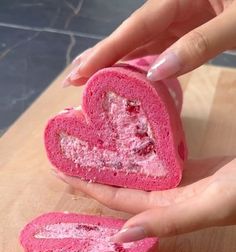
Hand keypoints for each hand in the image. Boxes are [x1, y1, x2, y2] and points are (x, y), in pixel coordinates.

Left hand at [54, 157, 235, 240]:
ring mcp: (180, 184)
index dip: (88, 187)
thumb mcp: (211, 205)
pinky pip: (159, 160)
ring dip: (113, 160)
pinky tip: (128, 141)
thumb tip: (120, 236)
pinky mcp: (193, 169)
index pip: (117, 199)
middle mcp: (168, 200)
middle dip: (92, 172)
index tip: (59, 171)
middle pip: (121, 187)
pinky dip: (141, 151)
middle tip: (64, 154)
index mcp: (167, 210)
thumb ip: (169, 221)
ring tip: (89, 144)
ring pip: (138, 173)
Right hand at [63, 0, 235, 86]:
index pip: (137, 26)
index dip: (107, 51)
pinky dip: (146, 62)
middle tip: (75, 81)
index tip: (80, 74)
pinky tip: (131, 75)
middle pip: (134, 31)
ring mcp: (186, 14)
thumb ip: (198, 45)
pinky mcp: (195, 26)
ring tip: (94, 82)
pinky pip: (164, 45)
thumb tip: (156, 73)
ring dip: (121, 62)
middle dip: (104, 56)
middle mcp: (178, 2)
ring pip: (146, 40)